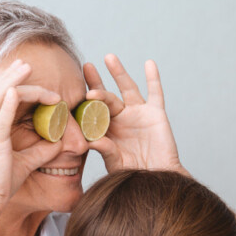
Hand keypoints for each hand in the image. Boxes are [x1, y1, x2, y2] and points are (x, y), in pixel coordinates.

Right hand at [0, 60, 63, 214]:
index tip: (33, 82)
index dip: (16, 87)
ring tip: (24, 66)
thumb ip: (41, 151)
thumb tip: (60, 143)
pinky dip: (8, 102)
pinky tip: (16, 90)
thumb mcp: (25, 163)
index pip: (2, 100)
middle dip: (12, 75)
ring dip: (12, 80)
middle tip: (25, 63)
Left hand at [84, 55, 183, 173]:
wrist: (158, 178)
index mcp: (106, 128)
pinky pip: (155, 93)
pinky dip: (153, 78)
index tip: (77, 93)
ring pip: (127, 88)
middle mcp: (121, 117)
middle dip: (96, 81)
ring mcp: (138, 113)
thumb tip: (91, 140)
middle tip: (86, 67)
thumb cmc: (134, 174)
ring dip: (119, 72)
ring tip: (109, 57)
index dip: (86, 101)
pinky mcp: (156, 113)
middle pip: (106, 95)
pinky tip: (149, 63)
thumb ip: (105, 150)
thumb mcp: (116, 162)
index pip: (93, 110)